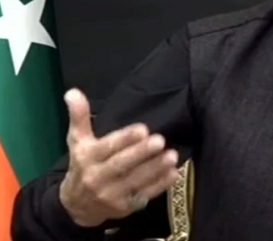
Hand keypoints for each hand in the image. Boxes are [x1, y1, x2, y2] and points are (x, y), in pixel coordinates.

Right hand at [59, 88, 180, 226]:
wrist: (77, 206)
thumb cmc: (82, 165)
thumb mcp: (78, 141)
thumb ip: (79, 116)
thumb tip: (72, 92)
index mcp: (87, 158)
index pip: (107, 147)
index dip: (125, 139)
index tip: (142, 129)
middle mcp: (97, 178)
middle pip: (121, 165)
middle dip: (141, 153)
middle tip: (160, 140)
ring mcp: (111, 195)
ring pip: (135, 180)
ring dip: (155, 168)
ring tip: (172, 155)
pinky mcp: (125, 207)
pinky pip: (144, 195)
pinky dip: (160, 185)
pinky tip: (174, 174)